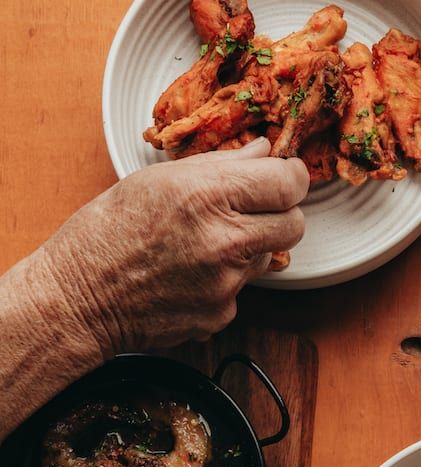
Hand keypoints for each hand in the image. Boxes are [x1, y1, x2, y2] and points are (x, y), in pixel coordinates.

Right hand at [38, 139, 307, 355]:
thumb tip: (262, 152)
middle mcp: (224, 241)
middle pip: (294, 225)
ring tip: (203, 244)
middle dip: (280, 213)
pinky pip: (242, 290)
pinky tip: (189, 275)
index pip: (288, 183)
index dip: (291, 177)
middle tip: (254, 209)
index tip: (285, 176)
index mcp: (208, 195)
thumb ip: (220, 165)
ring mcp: (226, 283)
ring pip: (268, 258)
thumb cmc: (108, 232)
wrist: (81, 297)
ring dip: (248, 248)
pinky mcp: (222, 314)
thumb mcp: (158, 179)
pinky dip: (223, 281)